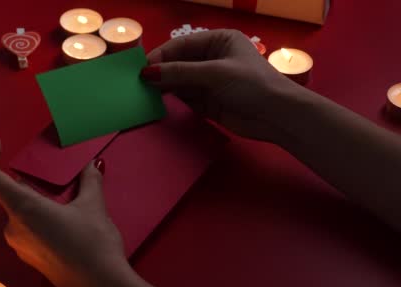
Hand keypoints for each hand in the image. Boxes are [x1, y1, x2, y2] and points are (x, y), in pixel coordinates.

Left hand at [0, 139, 127, 286]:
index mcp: (22, 207)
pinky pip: (28, 230)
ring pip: (21, 213)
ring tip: (65, 198)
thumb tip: (94, 165)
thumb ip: (90, 181)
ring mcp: (20, 246)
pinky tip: (66, 222)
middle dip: (28, 182)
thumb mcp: (93, 206)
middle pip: (10, 195)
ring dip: (36, 201)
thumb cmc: (92, 242)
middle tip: (52, 175)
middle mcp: (13, 227)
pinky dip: (40, 218)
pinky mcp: (31, 259)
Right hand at [143, 29, 303, 141]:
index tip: (142, 68)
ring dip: (164, 88)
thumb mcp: (215, 73)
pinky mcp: (208, 103)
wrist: (277, 116)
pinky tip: (157, 103)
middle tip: (137, 83)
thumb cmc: (251, 84)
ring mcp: (210, 82)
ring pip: (179, 82)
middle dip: (160, 72)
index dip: (161, 55)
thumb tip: (147, 73)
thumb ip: (180, 73)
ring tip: (143, 94)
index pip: (182, 45)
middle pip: (179, 63)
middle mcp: (212, 59)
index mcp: (218, 41)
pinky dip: (172, 100)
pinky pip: (185, 98)